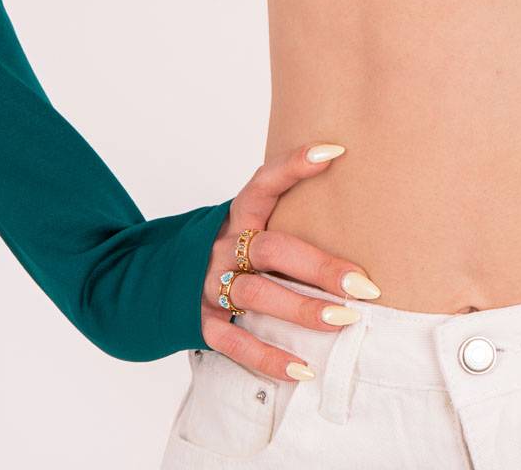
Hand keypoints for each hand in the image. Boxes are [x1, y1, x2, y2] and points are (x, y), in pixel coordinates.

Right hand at [200, 143, 378, 378]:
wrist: (158, 280)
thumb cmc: (229, 248)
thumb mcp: (248, 222)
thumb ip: (285, 215)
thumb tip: (353, 201)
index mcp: (237, 215)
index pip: (264, 182)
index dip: (295, 164)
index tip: (335, 152)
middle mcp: (224, 247)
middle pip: (272, 249)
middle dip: (319, 267)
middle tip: (362, 283)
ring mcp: (210, 285)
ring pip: (257, 295)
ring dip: (302, 309)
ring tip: (344, 320)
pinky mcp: (203, 323)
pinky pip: (236, 343)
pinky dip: (270, 359)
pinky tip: (304, 369)